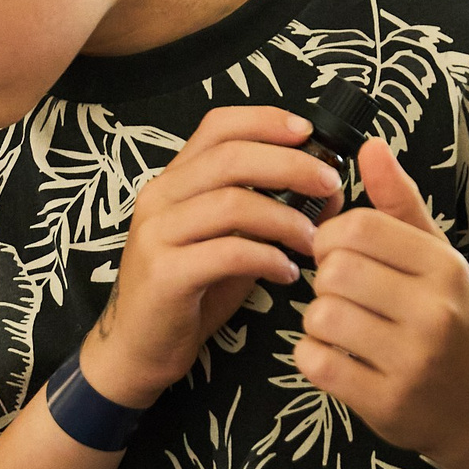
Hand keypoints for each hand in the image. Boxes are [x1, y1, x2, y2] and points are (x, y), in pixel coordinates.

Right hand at [81, 106, 340, 408]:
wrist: (138, 347)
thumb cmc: (190, 292)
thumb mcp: (228, 241)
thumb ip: (267, 212)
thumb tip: (327, 190)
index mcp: (174, 180)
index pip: (218, 126)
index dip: (265, 121)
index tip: (308, 131)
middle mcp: (159, 197)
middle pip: (231, 157)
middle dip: (290, 165)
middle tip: (330, 183)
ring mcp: (157, 234)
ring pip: (232, 203)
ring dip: (285, 218)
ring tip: (313, 240)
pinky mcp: (164, 274)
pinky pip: (227, 253)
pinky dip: (268, 258)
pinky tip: (287, 273)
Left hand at [297, 142, 468, 468]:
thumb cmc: (455, 324)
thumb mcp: (439, 259)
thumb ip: (400, 204)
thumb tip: (369, 145)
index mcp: (444, 267)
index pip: (358, 227)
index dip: (333, 238)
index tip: (342, 255)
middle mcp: (434, 311)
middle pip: (333, 270)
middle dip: (325, 281)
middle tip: (344, 295)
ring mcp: (412, 361)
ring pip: (320, 316)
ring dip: (318, 321)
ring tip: (344, 328)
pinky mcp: (387, 403)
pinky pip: (317, 363)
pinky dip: (315, 358)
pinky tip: (339, 359)